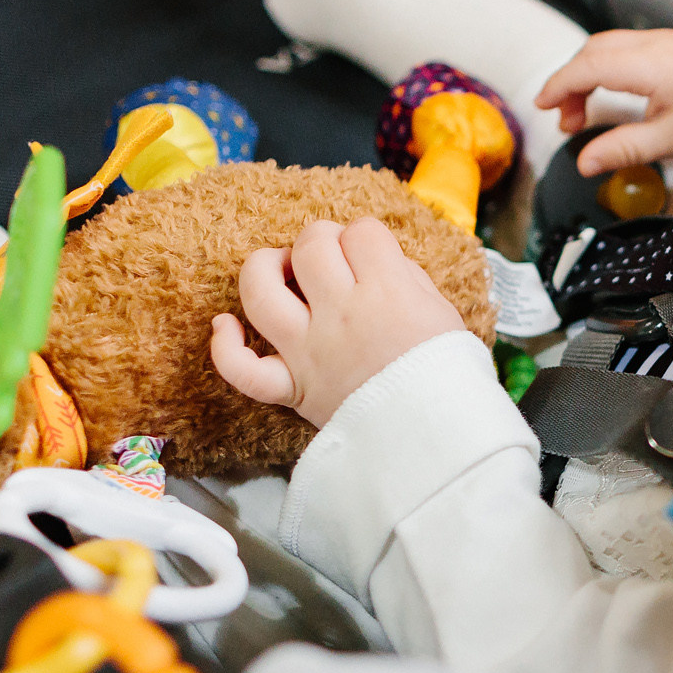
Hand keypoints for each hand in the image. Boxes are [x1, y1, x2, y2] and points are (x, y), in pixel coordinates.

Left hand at [209, 218, 468, 426]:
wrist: (439, 439)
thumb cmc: (447, 376)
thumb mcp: (443, 312)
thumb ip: (407, 278)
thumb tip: (376, 261)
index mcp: (388, 292)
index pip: (362, 232)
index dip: (366, 237)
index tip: (374, 254)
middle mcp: (341, 315)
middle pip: (311, 245)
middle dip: (322, 241)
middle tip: (336, 260)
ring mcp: (309, 351)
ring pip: (260, 290)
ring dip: (265, 267)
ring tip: (283, 270)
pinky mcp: (292, 388)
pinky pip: (242, 369)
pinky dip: (225, 348)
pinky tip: (226, 326)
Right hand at [534, 29, 672, 176]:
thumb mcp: (671, 141)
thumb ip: (623, 149)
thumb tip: (584, 163)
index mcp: (653, 63)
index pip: (589, 65)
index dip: (560, 85)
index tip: (542, 106)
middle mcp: (655, 43)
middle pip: (593, 51)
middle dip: (570, 82)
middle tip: (567, 121)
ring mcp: (664, 41)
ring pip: (607, 47)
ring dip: (587, 75)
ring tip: (583, 114)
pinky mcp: (670, 46)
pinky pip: (625, 49)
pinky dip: (606, 69)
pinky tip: (608, 96)